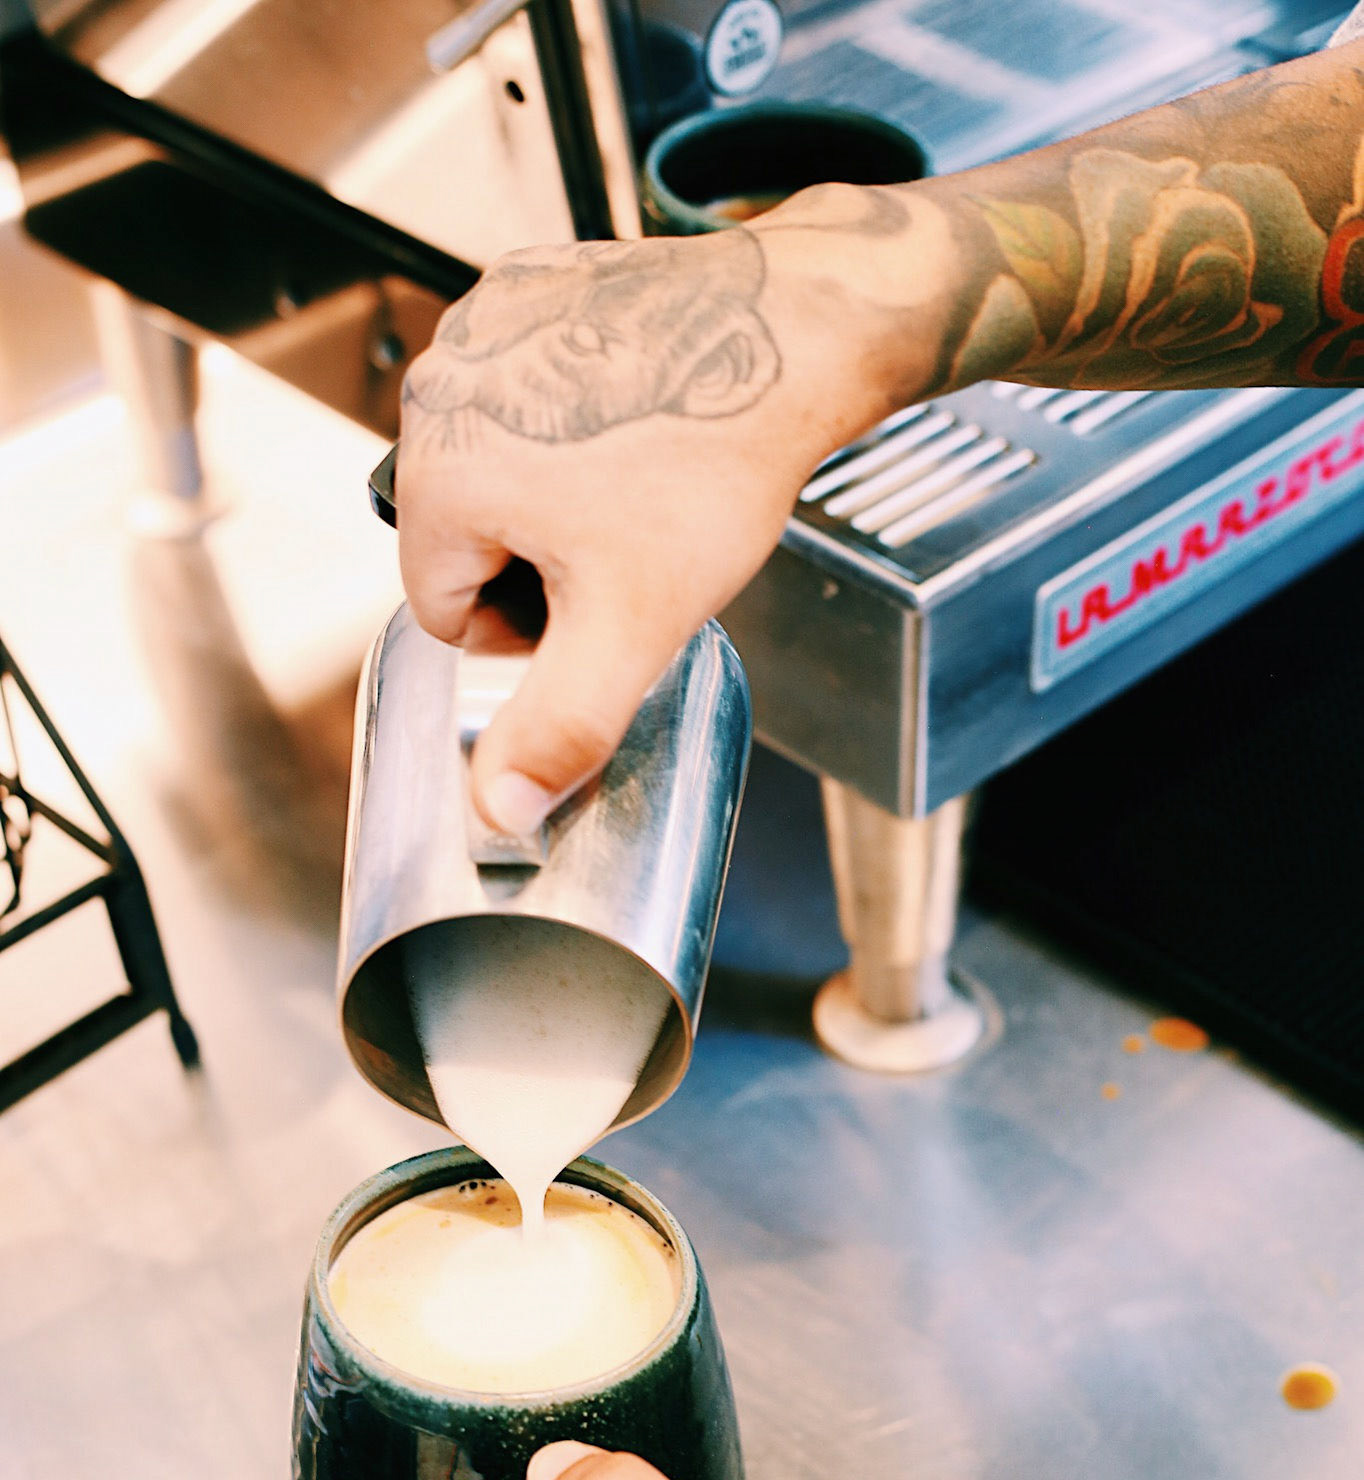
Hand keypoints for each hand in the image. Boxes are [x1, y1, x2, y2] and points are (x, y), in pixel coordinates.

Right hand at [395, 201, 953, 833]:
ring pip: (501, 464)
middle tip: (631, 542)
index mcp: (438, 475)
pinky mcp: (529, 284)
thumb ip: (558, 727)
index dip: (529, 629)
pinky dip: (577, 415)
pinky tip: (640, 418)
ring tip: (642, 478)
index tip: (601, 598)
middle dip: (541, 557)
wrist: (796, 335)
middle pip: (468, 533)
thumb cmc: (712, 467)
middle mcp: (439, 385)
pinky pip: (530, 391)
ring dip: (560, 490)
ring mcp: (483, 322)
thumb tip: (496, 811)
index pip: (445, 609)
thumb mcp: (632, 625)